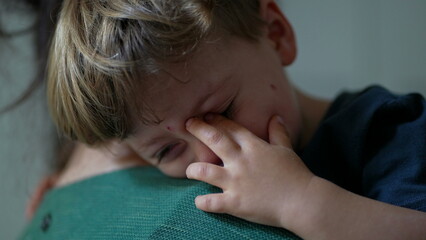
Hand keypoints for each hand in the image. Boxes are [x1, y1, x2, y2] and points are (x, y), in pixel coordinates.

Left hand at [185, 114, 314, 227]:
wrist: (303, 202)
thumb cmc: (296, 175)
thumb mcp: (287, 150)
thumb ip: (278, 133)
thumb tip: (276, 117)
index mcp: (254, 147)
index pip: (231, 128)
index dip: (216, 119)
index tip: (205, 114)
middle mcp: (241, 161)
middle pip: (214, 140)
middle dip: (198, 129)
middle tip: (187, 124)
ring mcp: (236, 182)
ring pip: (205, 171)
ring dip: (194, 169)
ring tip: (189, 170)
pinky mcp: (235, 202)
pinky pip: (211, 202)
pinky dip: (203, 202)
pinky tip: (198, 201)